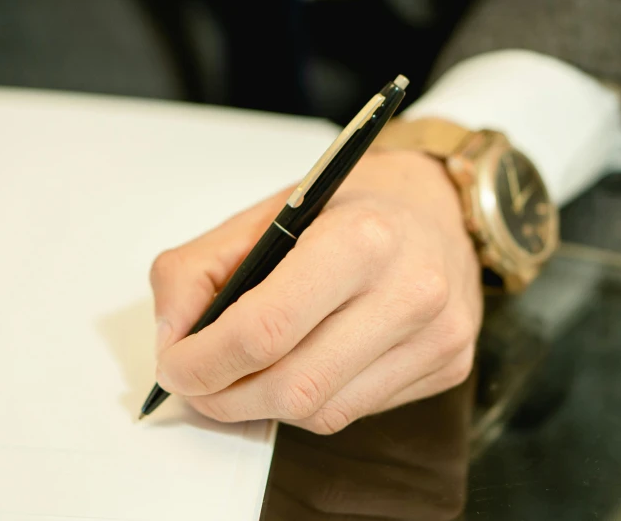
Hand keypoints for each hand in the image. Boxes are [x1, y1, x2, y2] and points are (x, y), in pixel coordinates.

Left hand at [150, 149, 482, 434]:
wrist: (439, 207)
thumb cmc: (350, 207)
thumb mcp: (265, 214)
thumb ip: (198, 270)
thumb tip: (172, 340)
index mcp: (359, 239)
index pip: (265, 328)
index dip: (204, 361)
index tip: (175, 365)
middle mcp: (410, 291)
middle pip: (293, 386)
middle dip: (225, 397)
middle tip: (198, 384)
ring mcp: (437, 336)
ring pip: (322, 412)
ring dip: (264, 406)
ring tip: (244, 377)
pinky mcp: (448, 366)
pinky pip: (353, 412)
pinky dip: (309, 403)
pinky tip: (301, 369)